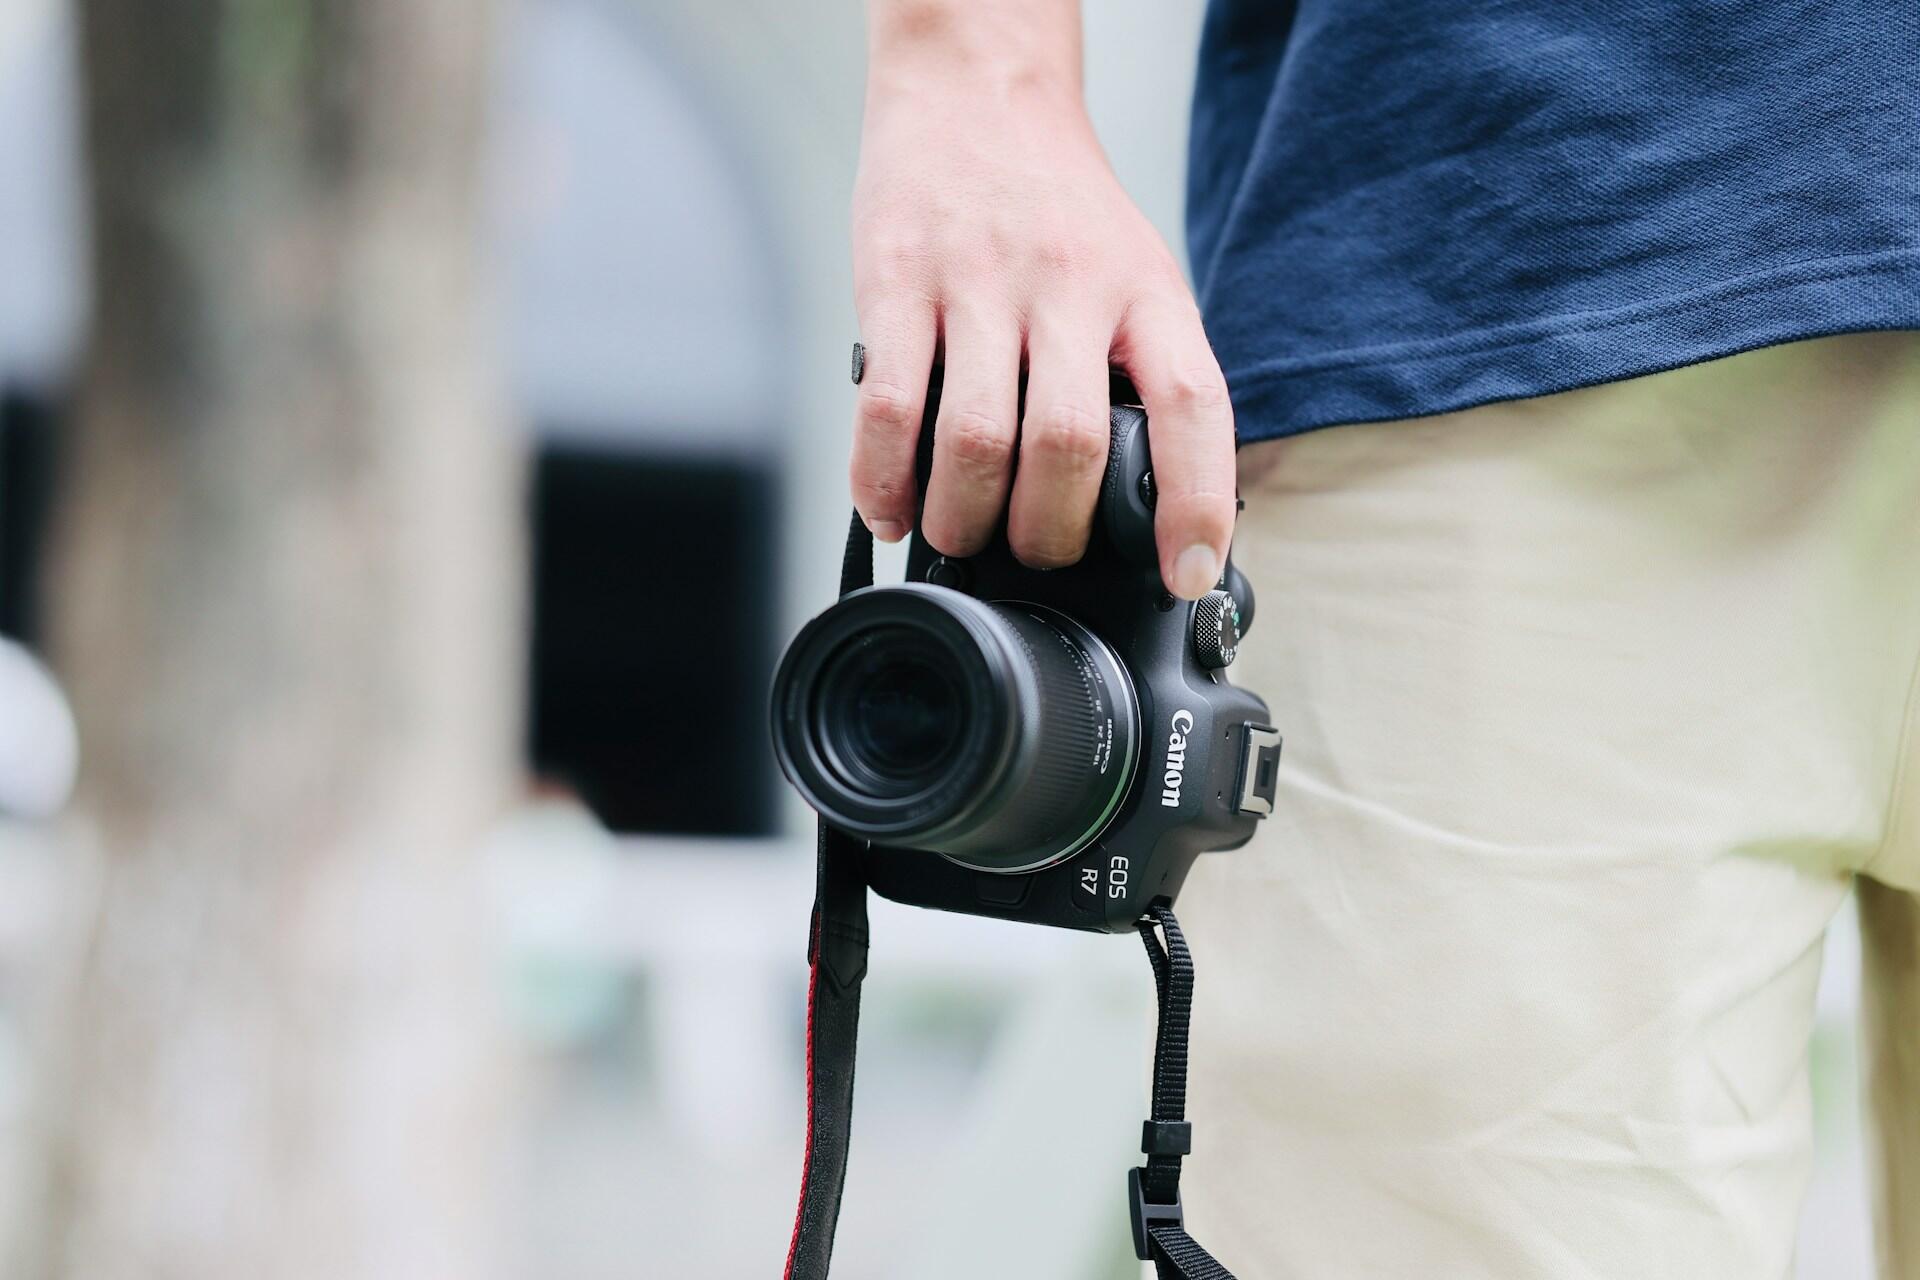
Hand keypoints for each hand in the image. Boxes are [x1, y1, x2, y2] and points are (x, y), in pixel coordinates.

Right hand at [847, 21, 1234, 599]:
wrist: (976, 90)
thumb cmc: (1057, 207)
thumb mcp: (1134, 275)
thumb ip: (1141, 375)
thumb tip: (1151, 505)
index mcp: (1146, 293)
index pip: (1193, 406)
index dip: (1195, 503)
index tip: (1186, 572)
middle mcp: (1070, 287)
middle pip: (1069, 445)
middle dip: (1046, 534)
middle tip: (1033, 551)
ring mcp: (980, 284)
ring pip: (977, 440)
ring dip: (964, 519)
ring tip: (959, 533)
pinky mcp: (897, 283)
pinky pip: (886, 408)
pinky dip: (883, 481)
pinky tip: (890, 505)